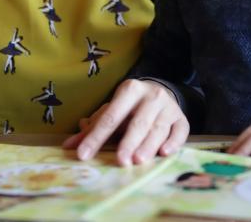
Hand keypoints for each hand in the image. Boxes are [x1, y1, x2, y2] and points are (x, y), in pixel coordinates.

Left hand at [61, 79, 187, 165]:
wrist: (161, 92)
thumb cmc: (130, 106)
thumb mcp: (112, 111)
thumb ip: (92, 128)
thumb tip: (69, 145)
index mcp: (129, 90)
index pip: (110, 116)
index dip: (96, 136)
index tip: (84, 155)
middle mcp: (151, 96)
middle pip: (138, 122)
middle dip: (129, 141)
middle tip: (121, 160)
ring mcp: (169, 107)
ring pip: (159, 128)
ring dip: (149, 144)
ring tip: (139, 160)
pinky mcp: (182, 118)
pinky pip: (180, 131)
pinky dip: (174, 142)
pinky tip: (165, 152)